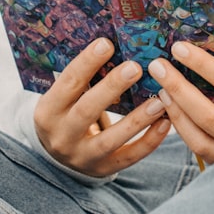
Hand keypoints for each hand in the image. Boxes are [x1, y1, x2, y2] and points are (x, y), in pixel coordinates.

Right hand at [33, 38, 169, 176]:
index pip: (68, 83)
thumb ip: (83, 80)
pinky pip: (129, 157)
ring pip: (110, 139)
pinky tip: (165, 122)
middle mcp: (62, 135)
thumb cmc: (67, 114)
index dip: (87, 63)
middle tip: (135, 67)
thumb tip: (116, 45)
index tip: (107, 43)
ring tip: (159, 99)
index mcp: (48, 111)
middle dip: (112, 88)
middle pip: (87, 111)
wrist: (58, 160)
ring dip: (137, 119)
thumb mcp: (63, 99)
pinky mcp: (104, 169)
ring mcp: (83, 156)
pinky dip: (149, 141)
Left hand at [147, 41, 213, 165]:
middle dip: (178, 87)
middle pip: (206, 113)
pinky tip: (177, 117)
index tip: (180, 48)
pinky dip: (186, 133)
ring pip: (198, 138)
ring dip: (177, 112)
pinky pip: (202, 152)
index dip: (203, 65)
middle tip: (158, 66)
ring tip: (162, 91)